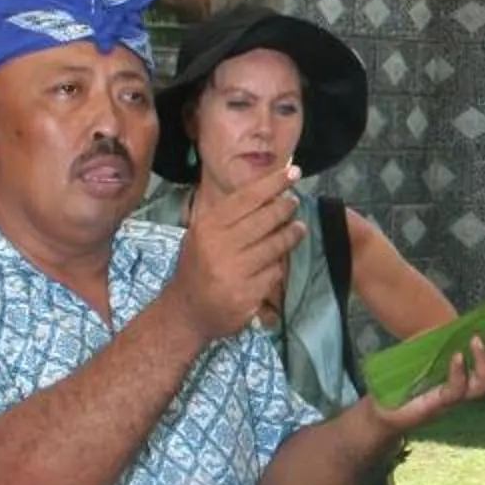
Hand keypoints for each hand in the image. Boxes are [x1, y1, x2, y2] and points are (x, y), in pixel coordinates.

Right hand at [172, 171, 303, 339]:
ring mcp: (234, 272)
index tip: (293, 173)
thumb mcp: (202, 236)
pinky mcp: (247, 295)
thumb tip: (267, 194)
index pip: (247, 198)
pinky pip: (274, 273)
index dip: (272, 184)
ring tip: (299, 228)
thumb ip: (229, 218)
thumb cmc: (197, 268)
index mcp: (208, 227)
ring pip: (274, 247)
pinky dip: (279, 267)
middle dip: (285, 208)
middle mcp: (220, 247)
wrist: (185, 312)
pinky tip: (279, 262)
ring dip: (291, 236)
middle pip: (264, 220)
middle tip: (295, 202)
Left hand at [369, 326, 484, 432]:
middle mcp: (473, 387)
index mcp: (477, 374)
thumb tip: (475, 316)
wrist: (389, 401)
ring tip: (475, 339)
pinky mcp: (440, 402)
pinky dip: (458, 372)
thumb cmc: (415, 372)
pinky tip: (456, 358)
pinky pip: (456, 390)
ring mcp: (458, 396)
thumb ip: (458, 336)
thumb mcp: (439, 347)